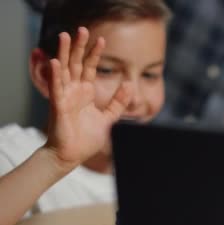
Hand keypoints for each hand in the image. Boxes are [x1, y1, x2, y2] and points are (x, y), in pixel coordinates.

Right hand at [45, 27, 132, 170]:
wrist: (73, 156)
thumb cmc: (87, 139)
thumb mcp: (109, 118)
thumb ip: (118, 103)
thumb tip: (129, 85)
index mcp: (85, 92)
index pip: (89, 68)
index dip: (94, 53)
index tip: (102, 39)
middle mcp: (74, 91)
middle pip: (75, 63)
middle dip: (78, 46)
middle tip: (82, 29)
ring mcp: (65, 97)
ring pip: (63, 70)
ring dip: (63, 53)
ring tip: (65, 36)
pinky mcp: (58, 106)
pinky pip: (55, 87)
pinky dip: (55, 74)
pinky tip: (55, 61)